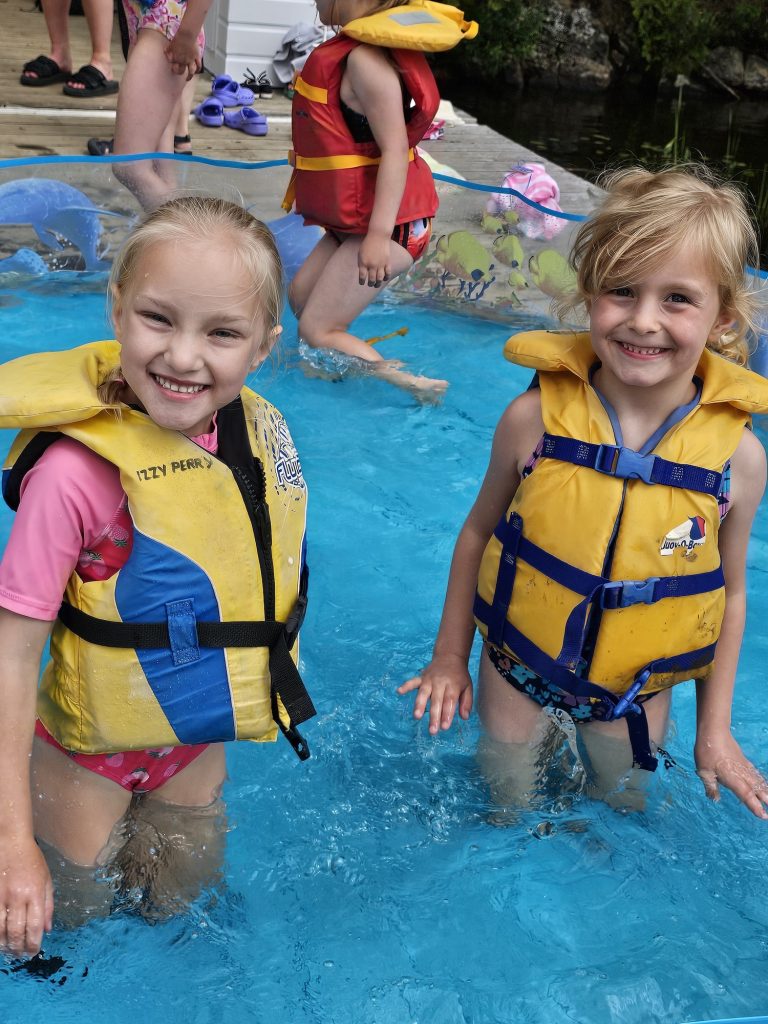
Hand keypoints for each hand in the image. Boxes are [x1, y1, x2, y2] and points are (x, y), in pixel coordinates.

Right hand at [0, 836, 53, 956]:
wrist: (11, 842)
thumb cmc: (31, 860)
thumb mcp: (47, 879)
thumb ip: (48, 905)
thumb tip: (47, 929)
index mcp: (36, 892)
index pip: (35, 926)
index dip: (34, 943)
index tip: (33, 952)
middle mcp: (19, 896)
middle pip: (17, 931)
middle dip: (18, 948)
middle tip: (20, 955)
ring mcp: (2, 896)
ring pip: (0, 929)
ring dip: (4, 944)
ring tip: (8, 950)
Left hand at [164, 32, 200, 78]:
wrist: (187, 34)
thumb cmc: (178, 38)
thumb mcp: (171, 44)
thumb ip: (168, 49)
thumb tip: (165, 52)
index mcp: (176, 58)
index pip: (172, 63)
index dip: (170, 62)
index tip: (171, 62)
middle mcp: (183, 61)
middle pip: (180, 71)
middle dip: (178, 72)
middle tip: (176, 71)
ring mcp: (191, 60)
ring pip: (191, 71)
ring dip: (189, 76)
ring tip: (187, 79)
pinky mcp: (197, 57)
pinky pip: (198, 65)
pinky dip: (198, 69)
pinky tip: (196, 72)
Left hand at [358, 232, 391, 287]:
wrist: (378, 236)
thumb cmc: (367, 244)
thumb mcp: (360, 253)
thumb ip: (361, 263)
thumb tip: (364, 272)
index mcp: (364, 262)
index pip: (362, 276)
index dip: (362, 281)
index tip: (362, 283)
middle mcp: (372, 265)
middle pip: (372, 279)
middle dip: (370, 284)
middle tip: (370, 284)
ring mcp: (380, 264)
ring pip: (380, 278)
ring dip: (378, 283)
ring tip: (376, 284)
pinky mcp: (387, 262)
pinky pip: (388, 273)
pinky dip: (386, 277)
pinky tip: (384, 278)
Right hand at [397, 653, 472, 733]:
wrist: (450, 656)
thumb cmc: (459, 676)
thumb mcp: (468, 687)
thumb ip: (467, 702)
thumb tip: (464, 717)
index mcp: (453, 685)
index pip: (449, 701)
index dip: (447, 714)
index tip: (444, 727)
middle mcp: (440, 682)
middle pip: (437, 700)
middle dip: (434, 716)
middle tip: (432, 731)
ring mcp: (429, 679)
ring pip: (423, 693)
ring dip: (420, 704)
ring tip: (417, 716)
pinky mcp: (421, 677)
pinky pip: (413, 681)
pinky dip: (406, 686)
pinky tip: (399, 691)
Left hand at [695, 733, 767, 818]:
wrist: (714, 731)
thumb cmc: (707, 752)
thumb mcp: (703, 771)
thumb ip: (710, 786)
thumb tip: (715, 800)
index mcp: (732, 778)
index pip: (746, 794)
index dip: (754, 805)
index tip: (763, 815)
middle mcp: (741, 773)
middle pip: (756, 789)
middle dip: (765, 800)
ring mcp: (743, 765)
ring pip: (757, 780)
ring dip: (765, 791)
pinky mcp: (743, 760)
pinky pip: (754, 773)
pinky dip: (761, 780)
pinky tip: (762, 783)